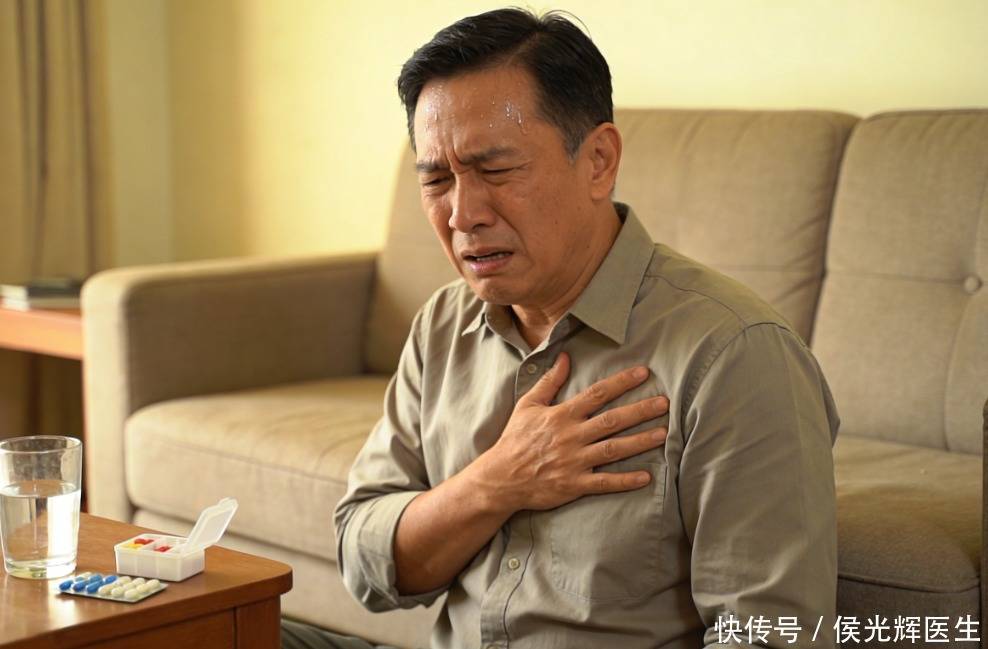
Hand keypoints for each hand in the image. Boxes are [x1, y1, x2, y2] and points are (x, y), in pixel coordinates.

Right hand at [474, 352, 668, 512]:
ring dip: (640, 441)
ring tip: (663, 434)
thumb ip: (549, 382)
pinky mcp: (574, 484)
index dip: (621, 382)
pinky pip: (604, 482)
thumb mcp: (528, 405)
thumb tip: (564, 357)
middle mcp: (571, 436)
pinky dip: (625, 480)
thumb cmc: (515, 439)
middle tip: (664, 403)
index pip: (596, 394)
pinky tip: (646, 477)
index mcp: (562, 415)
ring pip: (613, 449)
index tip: (643, 373)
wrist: (500, 477)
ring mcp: (574, 461)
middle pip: (612, 420)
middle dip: (639, 410)